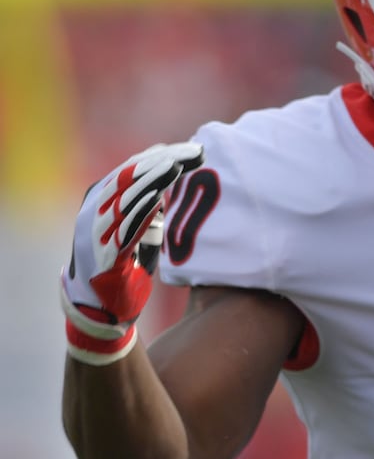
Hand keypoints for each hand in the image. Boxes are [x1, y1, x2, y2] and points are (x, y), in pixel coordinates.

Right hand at [61, 141, 204, 364]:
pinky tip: (159, 197)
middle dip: (163, 161)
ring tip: (178, 165)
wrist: (100, 309)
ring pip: (124, 198)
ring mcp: (94, 233)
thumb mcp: (136, 226)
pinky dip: (140, 211)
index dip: (162, 156)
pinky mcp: (102, 255)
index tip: (194, 149)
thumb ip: (148, 200)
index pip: (131, 168)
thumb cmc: (123, 263)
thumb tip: (168, 166)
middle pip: (128, 177)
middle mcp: (92, 211)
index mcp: (99, 201)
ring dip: (153, 179)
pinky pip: (122, 229)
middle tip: (196, 152)